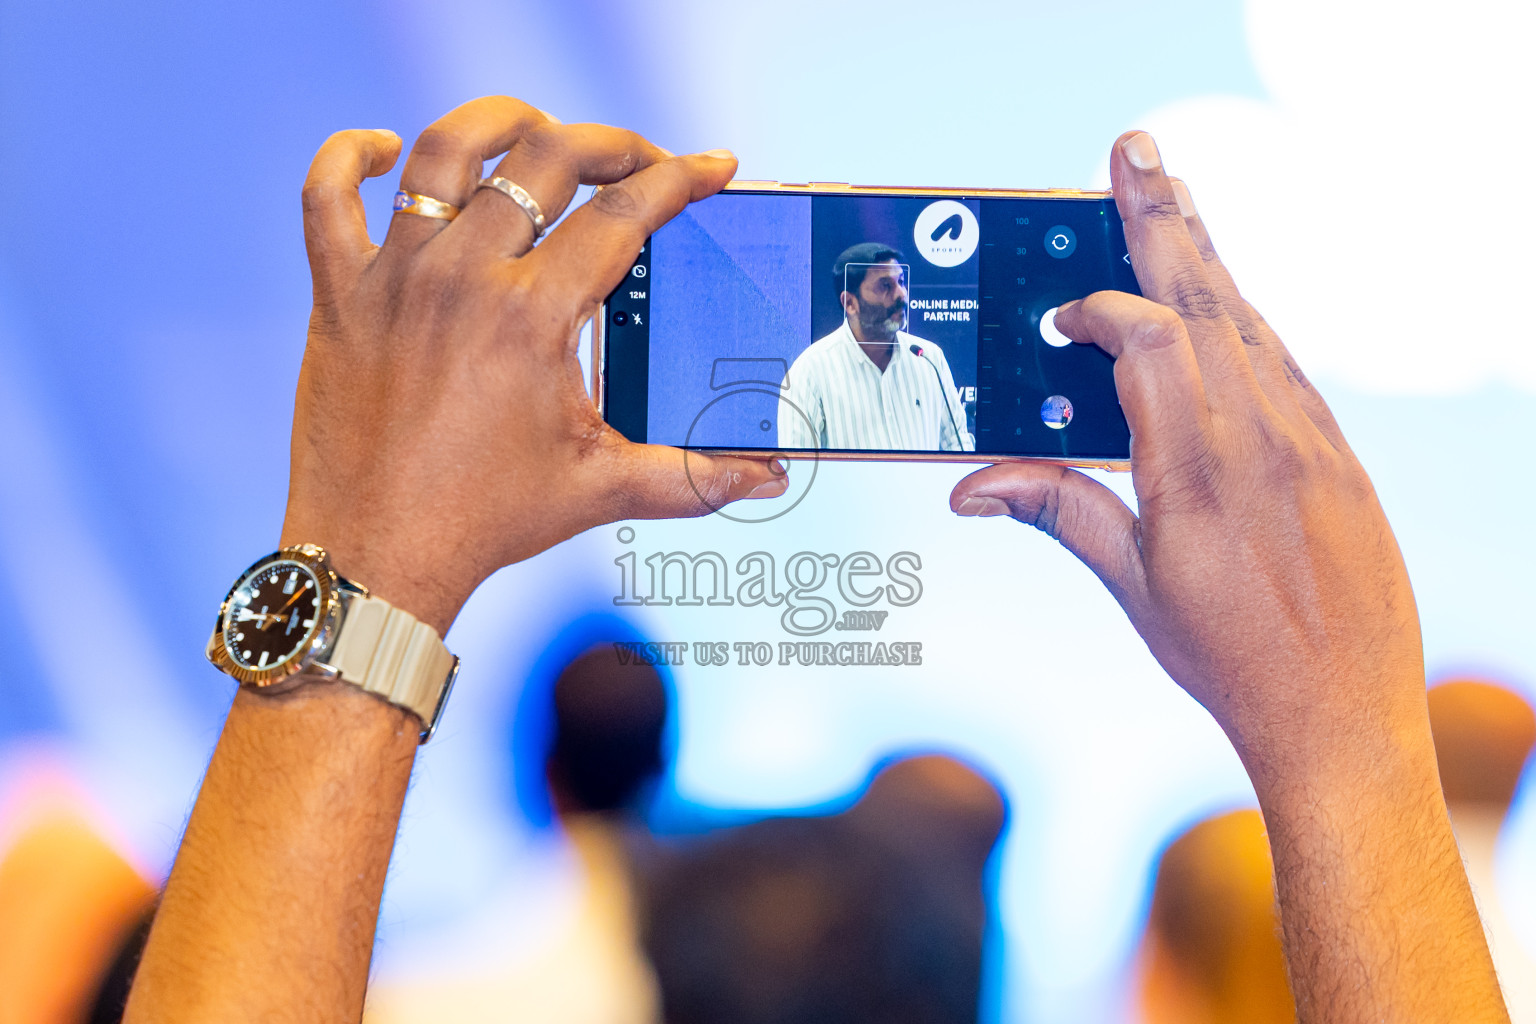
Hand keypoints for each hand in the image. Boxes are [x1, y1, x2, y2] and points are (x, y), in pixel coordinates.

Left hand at [279, 97, 784, 633]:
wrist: (379, 557)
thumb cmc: (485, 522)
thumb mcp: (601, 488)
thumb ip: (693, 476)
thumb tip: (766, 476)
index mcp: (535, 318)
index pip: (625, 215)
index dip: (681, 179)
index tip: (711, 167)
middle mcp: (465, 280)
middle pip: (548, 158)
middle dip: (610, 142)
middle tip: (638, 160)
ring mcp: (396, 279)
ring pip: (444, 152)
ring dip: (500, 124)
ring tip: (533, 132)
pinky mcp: (342, 294)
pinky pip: (326, 197)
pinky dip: (350, 158)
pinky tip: (383, 150)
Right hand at [950, 132, 1423, 782]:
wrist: (1341, 711)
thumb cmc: (1230, 657)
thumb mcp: (1133, 584)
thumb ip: (1057, 511)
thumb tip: (969, 486)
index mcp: (1198, 469)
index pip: (1150, 342)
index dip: (1101, 311)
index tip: (1065, 316)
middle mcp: (1261, 437)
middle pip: (1206, 299)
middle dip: (1163, 218)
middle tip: (1135, 151)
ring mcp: (1309, 439)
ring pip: (1251, 321)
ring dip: (1207, 256)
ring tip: (1174, 198)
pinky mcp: (1336, 452)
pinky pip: (1284, 363)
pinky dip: (1244, 319)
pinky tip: (1224, 302)